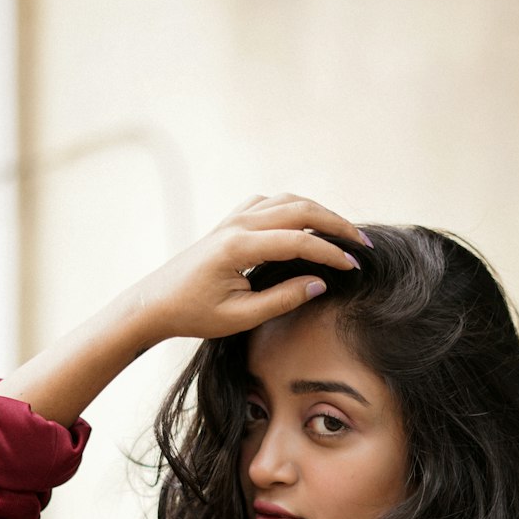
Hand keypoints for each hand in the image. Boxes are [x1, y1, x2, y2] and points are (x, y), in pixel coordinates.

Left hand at [138, 193, 371, 340]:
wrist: (155, 302)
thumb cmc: (194, 315)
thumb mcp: (240, 317)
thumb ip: (282, 300)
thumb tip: (320, 283)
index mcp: (239, 247)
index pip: (298, 241)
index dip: (331, 253)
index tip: (354, 267)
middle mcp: (237, 225)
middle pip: (300, 209)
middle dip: (336, 224)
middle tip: (362, 243)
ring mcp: (232, 219)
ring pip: (287, 200)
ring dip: (319, 212)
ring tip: (343, 233)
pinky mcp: (230, 222)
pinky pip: (269, 203)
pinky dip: (295, 208)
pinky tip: (307, 225)